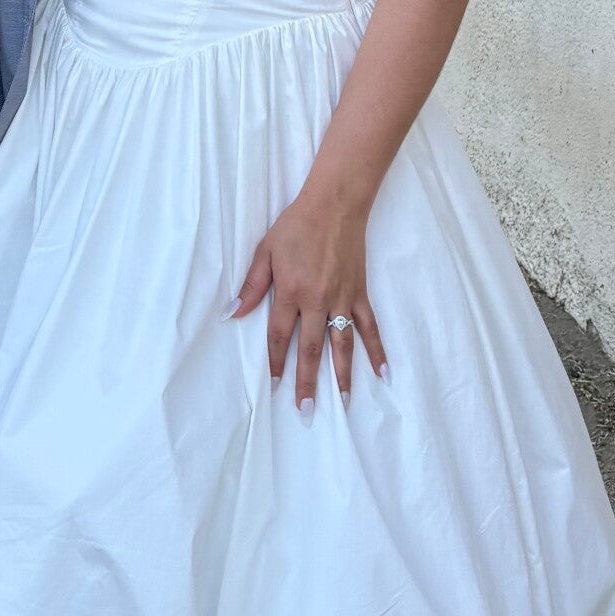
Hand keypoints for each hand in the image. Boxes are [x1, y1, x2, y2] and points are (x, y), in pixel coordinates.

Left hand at [232, 191, 388, 412]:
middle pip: (311, 349)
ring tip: (343, 403)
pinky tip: (382, 373)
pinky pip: (370, 327)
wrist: (334, 204)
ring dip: (342, 375)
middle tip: (306, 410)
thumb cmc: (296, 226)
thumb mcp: (265, 251)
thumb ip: (252, 286)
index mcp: (291, 292)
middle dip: (308, 382)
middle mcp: (317, 301)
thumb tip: (232, 313)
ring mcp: (342, 299)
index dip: (277, 363)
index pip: (280, 336)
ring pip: (342, 344)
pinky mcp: (360, 293)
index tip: (275, 387)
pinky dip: (376, 350)